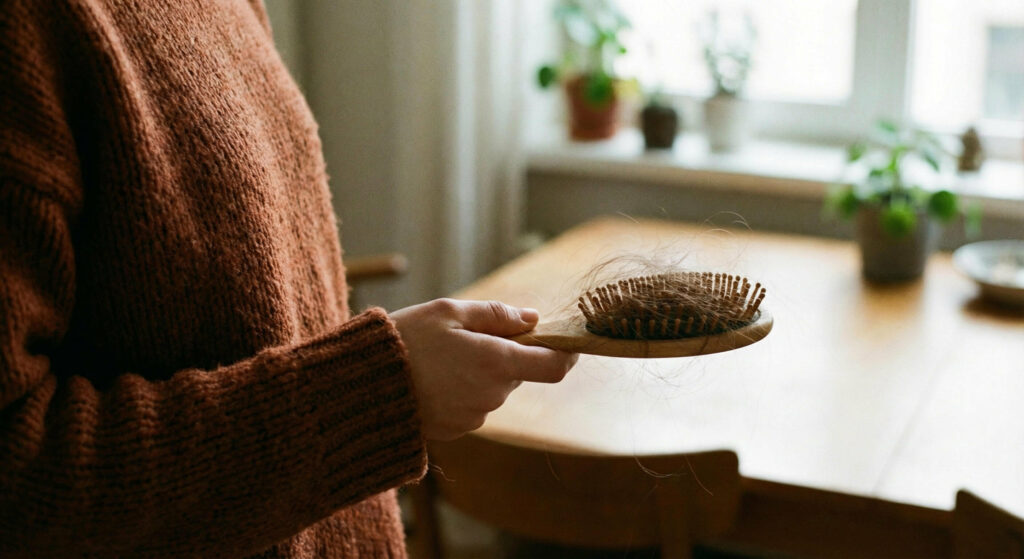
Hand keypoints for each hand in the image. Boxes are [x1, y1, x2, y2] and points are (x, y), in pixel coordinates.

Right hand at [391, 299, 577, 440]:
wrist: (361, 388)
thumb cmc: (405, 342)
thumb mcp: (448, 312)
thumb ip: (496, 315)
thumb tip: (533, 319)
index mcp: (496, 363)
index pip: (554, 366)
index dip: (567, 354)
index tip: (566, 341)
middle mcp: (492, 396)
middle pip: (517, 373)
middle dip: (504, 354)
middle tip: (466, 337)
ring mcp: (473, 416)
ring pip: (492, 389)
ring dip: (479, 372)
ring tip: (439, 358)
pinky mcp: (455, 430)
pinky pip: (471, 405)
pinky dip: (460, 390)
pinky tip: (431, 378)